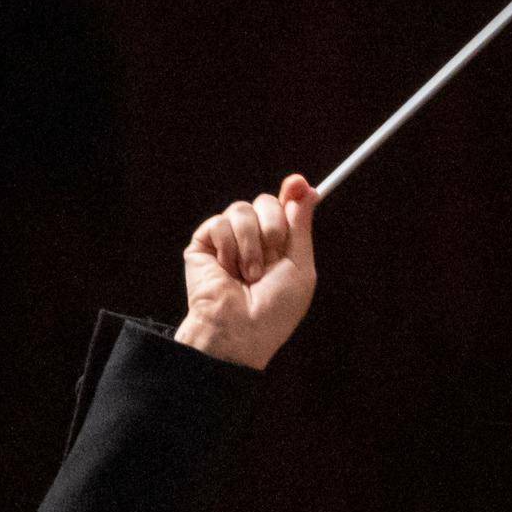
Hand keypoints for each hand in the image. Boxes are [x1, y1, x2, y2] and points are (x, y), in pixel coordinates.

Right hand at [177, 175, 318, 367]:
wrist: (242, 329)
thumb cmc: (274, 310)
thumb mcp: (300, 267)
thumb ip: (301, 228)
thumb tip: (306, 189)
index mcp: (279, 245)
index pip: (285, 207)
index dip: (292, 192)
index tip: (297, 182)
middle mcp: (254, 239)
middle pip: (265, 201)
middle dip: (274, 226)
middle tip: (274, 252)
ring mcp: (228, 240)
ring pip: (242, 209)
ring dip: (251, 244)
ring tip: (249, 273)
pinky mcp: (204, 242)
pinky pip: (220, 223)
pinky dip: (229, 248)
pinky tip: (228, 270)